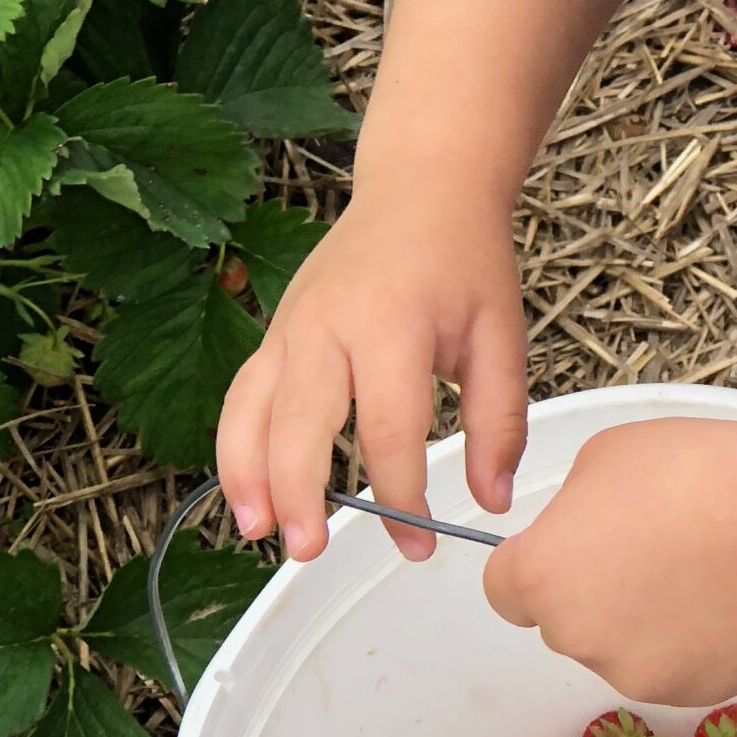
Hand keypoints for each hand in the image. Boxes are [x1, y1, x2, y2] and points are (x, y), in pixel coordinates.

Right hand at [216, 191, 527, 562]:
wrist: (424, 186)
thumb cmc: (463, 260)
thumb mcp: (501, 336)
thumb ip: (498, 423)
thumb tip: (491, 501)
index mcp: (391, 323)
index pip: (388, 429)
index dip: (400, 496)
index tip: (420, 543)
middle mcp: (328, 324)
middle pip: (300, 421)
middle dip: (301, 491)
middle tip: (309, 551)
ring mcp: (291, 325)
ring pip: (252, 409)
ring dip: (248, 474)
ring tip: (259, 533)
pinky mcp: (275, 331)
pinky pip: (242, 394)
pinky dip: (235, 445)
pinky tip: (246, 493)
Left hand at [482, 419, 736, 705]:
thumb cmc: (691, 470)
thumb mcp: (605, 458)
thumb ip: (574, 511)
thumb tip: (584, 535)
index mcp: (540, 578)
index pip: (505, 592)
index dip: (538, 567)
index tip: (575, 547)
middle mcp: (576, 640)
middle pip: (569, 623)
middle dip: (597, 594)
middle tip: (654, 549)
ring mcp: (637, 676)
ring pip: (626, 651)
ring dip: (648, 623)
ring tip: (703, 573)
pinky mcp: (697, 693)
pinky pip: (684, 668)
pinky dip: (699, 644)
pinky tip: (732, 600)